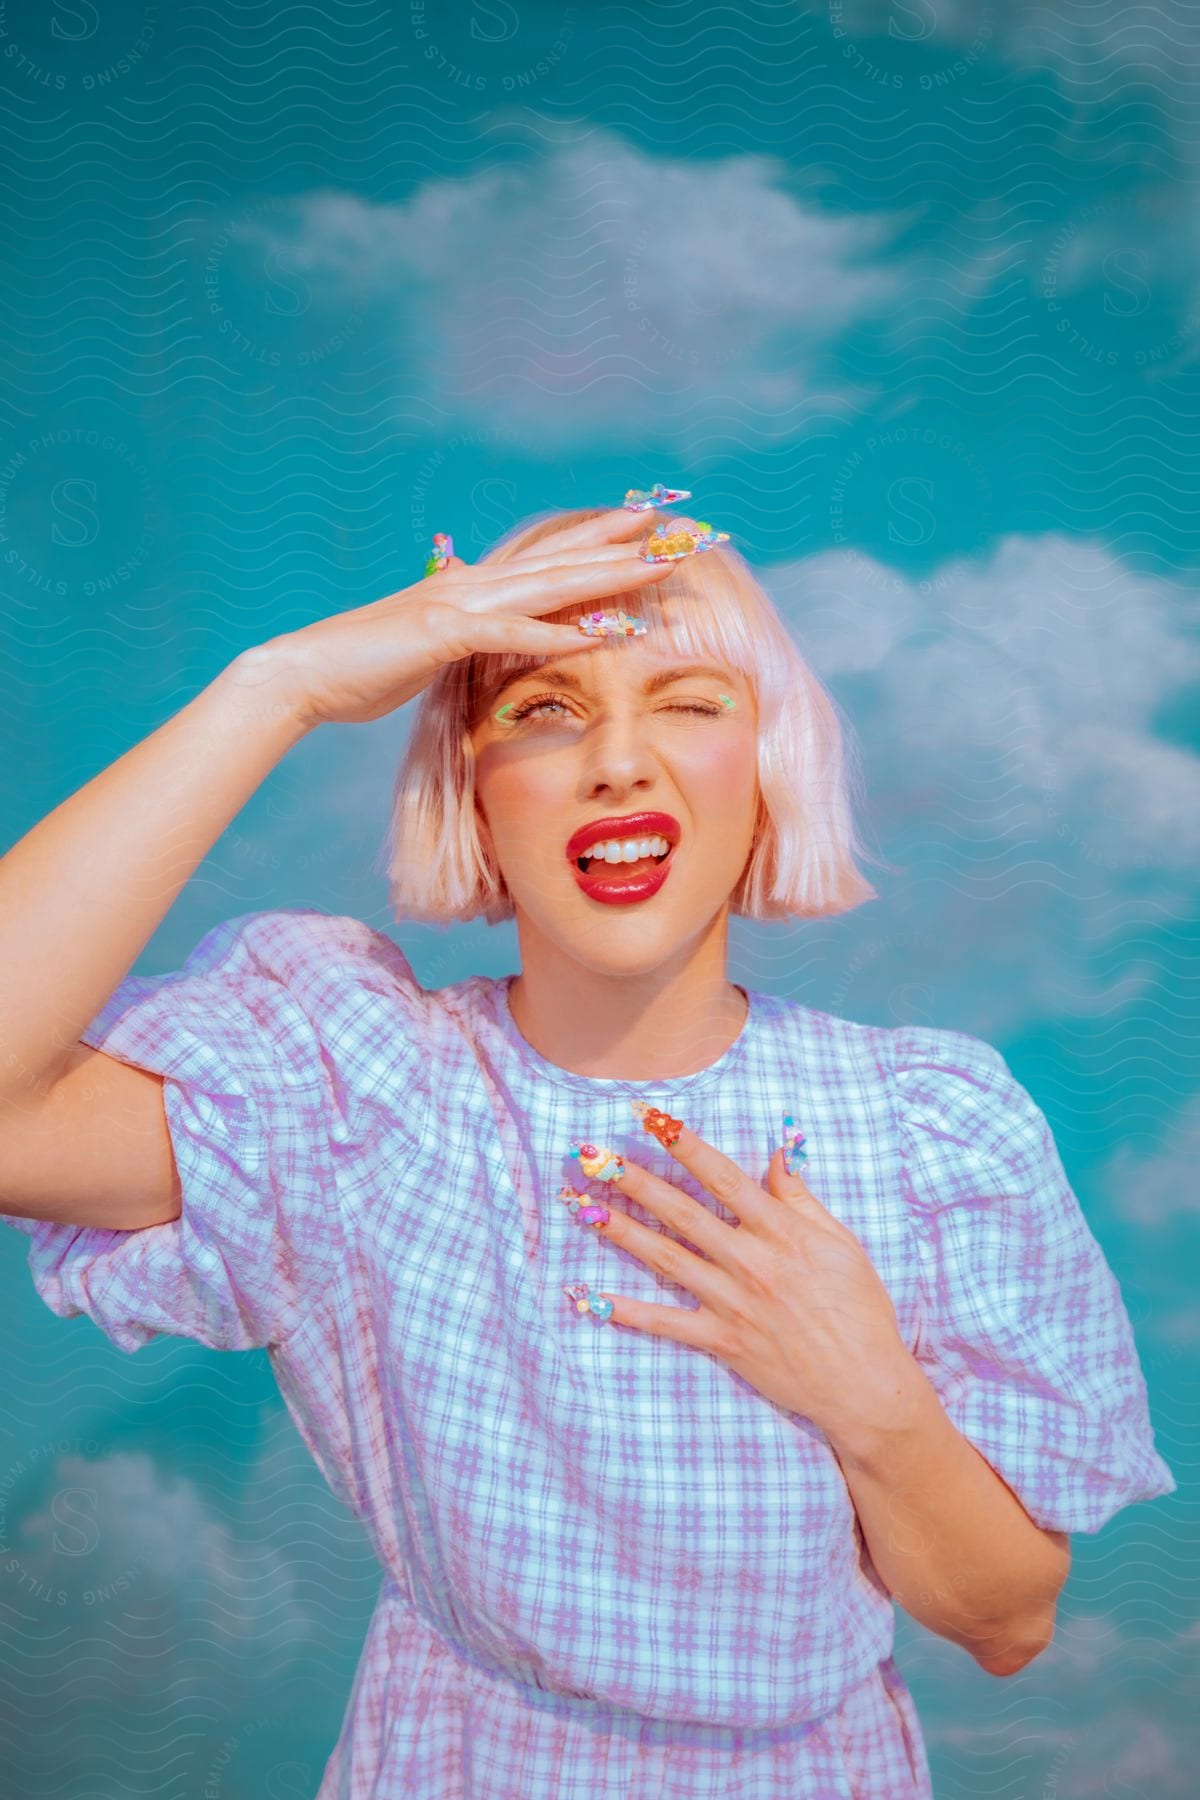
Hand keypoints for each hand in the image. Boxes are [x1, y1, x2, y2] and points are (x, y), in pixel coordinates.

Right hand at [246, 506, 675, 729]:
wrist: (306, 674)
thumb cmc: (364, 668)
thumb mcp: (429, 648)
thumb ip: (465, 634)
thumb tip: (490, 629)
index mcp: (472, 588)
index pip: (549, 559)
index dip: (601, 541)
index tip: (648, 528)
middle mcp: (473, 585)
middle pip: (563, 560)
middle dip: (623, 544)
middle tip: (678, 528)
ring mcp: (458, 605)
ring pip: (549, 586)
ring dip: (607, 575)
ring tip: (657, 565)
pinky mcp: (442, 635)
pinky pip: (512, 633)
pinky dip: (557, 634)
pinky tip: (599, 633)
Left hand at [590, 1121, 912, 1438]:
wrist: (864, 1384)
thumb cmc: (861, 1309)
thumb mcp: (841, 1242)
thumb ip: (800, 1197)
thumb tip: (776, 1150)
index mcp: (782, 1232)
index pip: (723, 1177)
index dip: (684, 1144)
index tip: (650, 1117)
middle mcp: (751, 1262)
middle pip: (682, 1212)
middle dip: (634, 1180)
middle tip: (592, 1156)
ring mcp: (733, 1303)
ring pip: (667, 1258)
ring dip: (621, 1231)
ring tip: (581, 1206)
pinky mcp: (723, 1341)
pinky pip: (667, 1324)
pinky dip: (628, 1312)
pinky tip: (591, 1298)